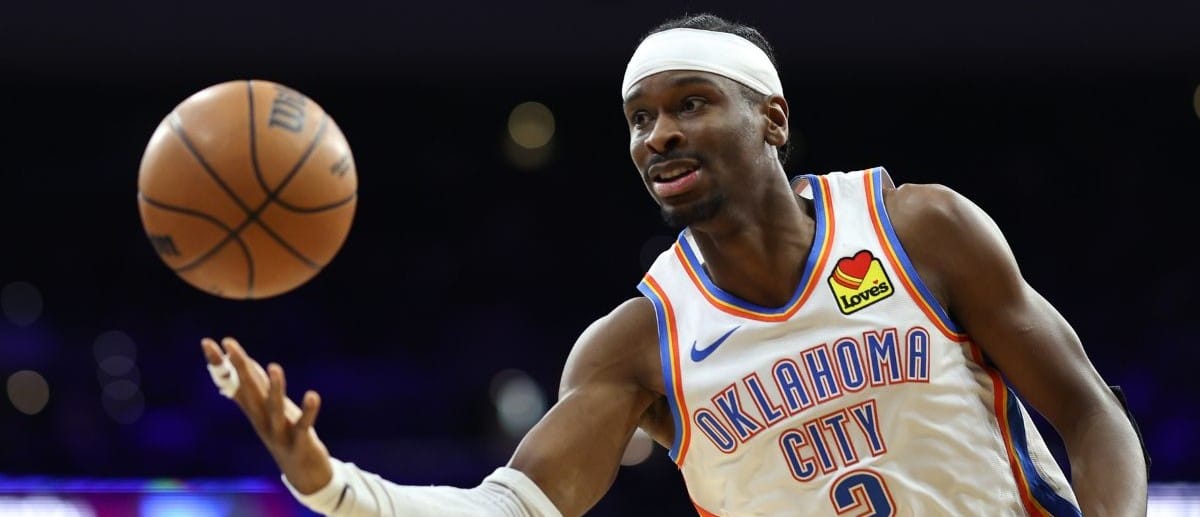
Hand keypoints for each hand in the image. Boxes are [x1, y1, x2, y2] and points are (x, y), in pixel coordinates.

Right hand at [201, 336, 333, 493]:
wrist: (303, 475)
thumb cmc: (286, 435)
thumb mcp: (270, 410)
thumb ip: (256, 389)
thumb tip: (243, 363)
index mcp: (254, 411)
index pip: (233, 384)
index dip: (220, 364)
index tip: (208, 342)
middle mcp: (262, 420)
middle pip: (249, 392)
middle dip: (239, 367)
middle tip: (228, 343)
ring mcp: (280, 434)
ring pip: (275, 409)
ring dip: (275, 389)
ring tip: (274, 366)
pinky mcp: (300, 443)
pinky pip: (304, 426)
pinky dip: (308, 411)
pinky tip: (312, 395)